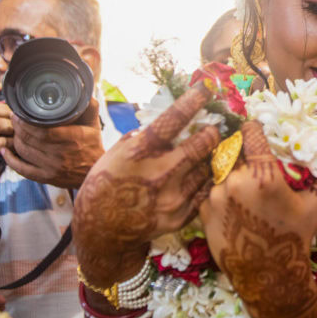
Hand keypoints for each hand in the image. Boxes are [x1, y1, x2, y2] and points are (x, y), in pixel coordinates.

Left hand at [2, 98, 104, 188]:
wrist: (95, 173)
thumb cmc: (93, 146)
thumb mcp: (94, 125)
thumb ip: (89, 107)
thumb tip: (83, 89)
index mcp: (73, 138)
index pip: (43, 130)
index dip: (26, 121)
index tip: (20, 112)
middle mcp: (61, 154)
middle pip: (30, 139)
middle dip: (17, 126)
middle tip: (13, 117)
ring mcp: (53, 168)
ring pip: (24, 151)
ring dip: (14, 139)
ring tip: (12, 130)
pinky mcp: (46, 178)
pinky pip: (22, 169)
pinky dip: (10, 159)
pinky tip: (4, 151)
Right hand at [73, 86, 221, 285]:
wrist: (101, 229)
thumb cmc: (107, 183)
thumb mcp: (117, 152)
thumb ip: (144, 136)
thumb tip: (170, 121)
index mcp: (141, 151)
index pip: (174, 119)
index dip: (194, 100)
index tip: (207, 88)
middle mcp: (160, 173)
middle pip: (203, 144)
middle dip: (212, 132)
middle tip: (215, 128)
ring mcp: (173, 197)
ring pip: (208, 168)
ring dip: (210, 158)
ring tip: (209, 153)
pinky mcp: (180, 217)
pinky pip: (203, 192)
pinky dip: (204, 181)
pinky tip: (200, 176)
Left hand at [199, 121, 316, 317]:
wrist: (268, 276)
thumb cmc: (295, 237)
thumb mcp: (316, 203)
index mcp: (263, 174)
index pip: (251, 132)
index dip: (254, 129)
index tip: (256, 130)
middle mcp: (235, 181)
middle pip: (234, 150)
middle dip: (243, 153)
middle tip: (252, 161)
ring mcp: (215, 196)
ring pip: (221, 170)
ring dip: (231, 173)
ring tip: (245, 189)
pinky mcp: (203, 210)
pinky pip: (212, 190)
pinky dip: (222, 193)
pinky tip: (236, 206)